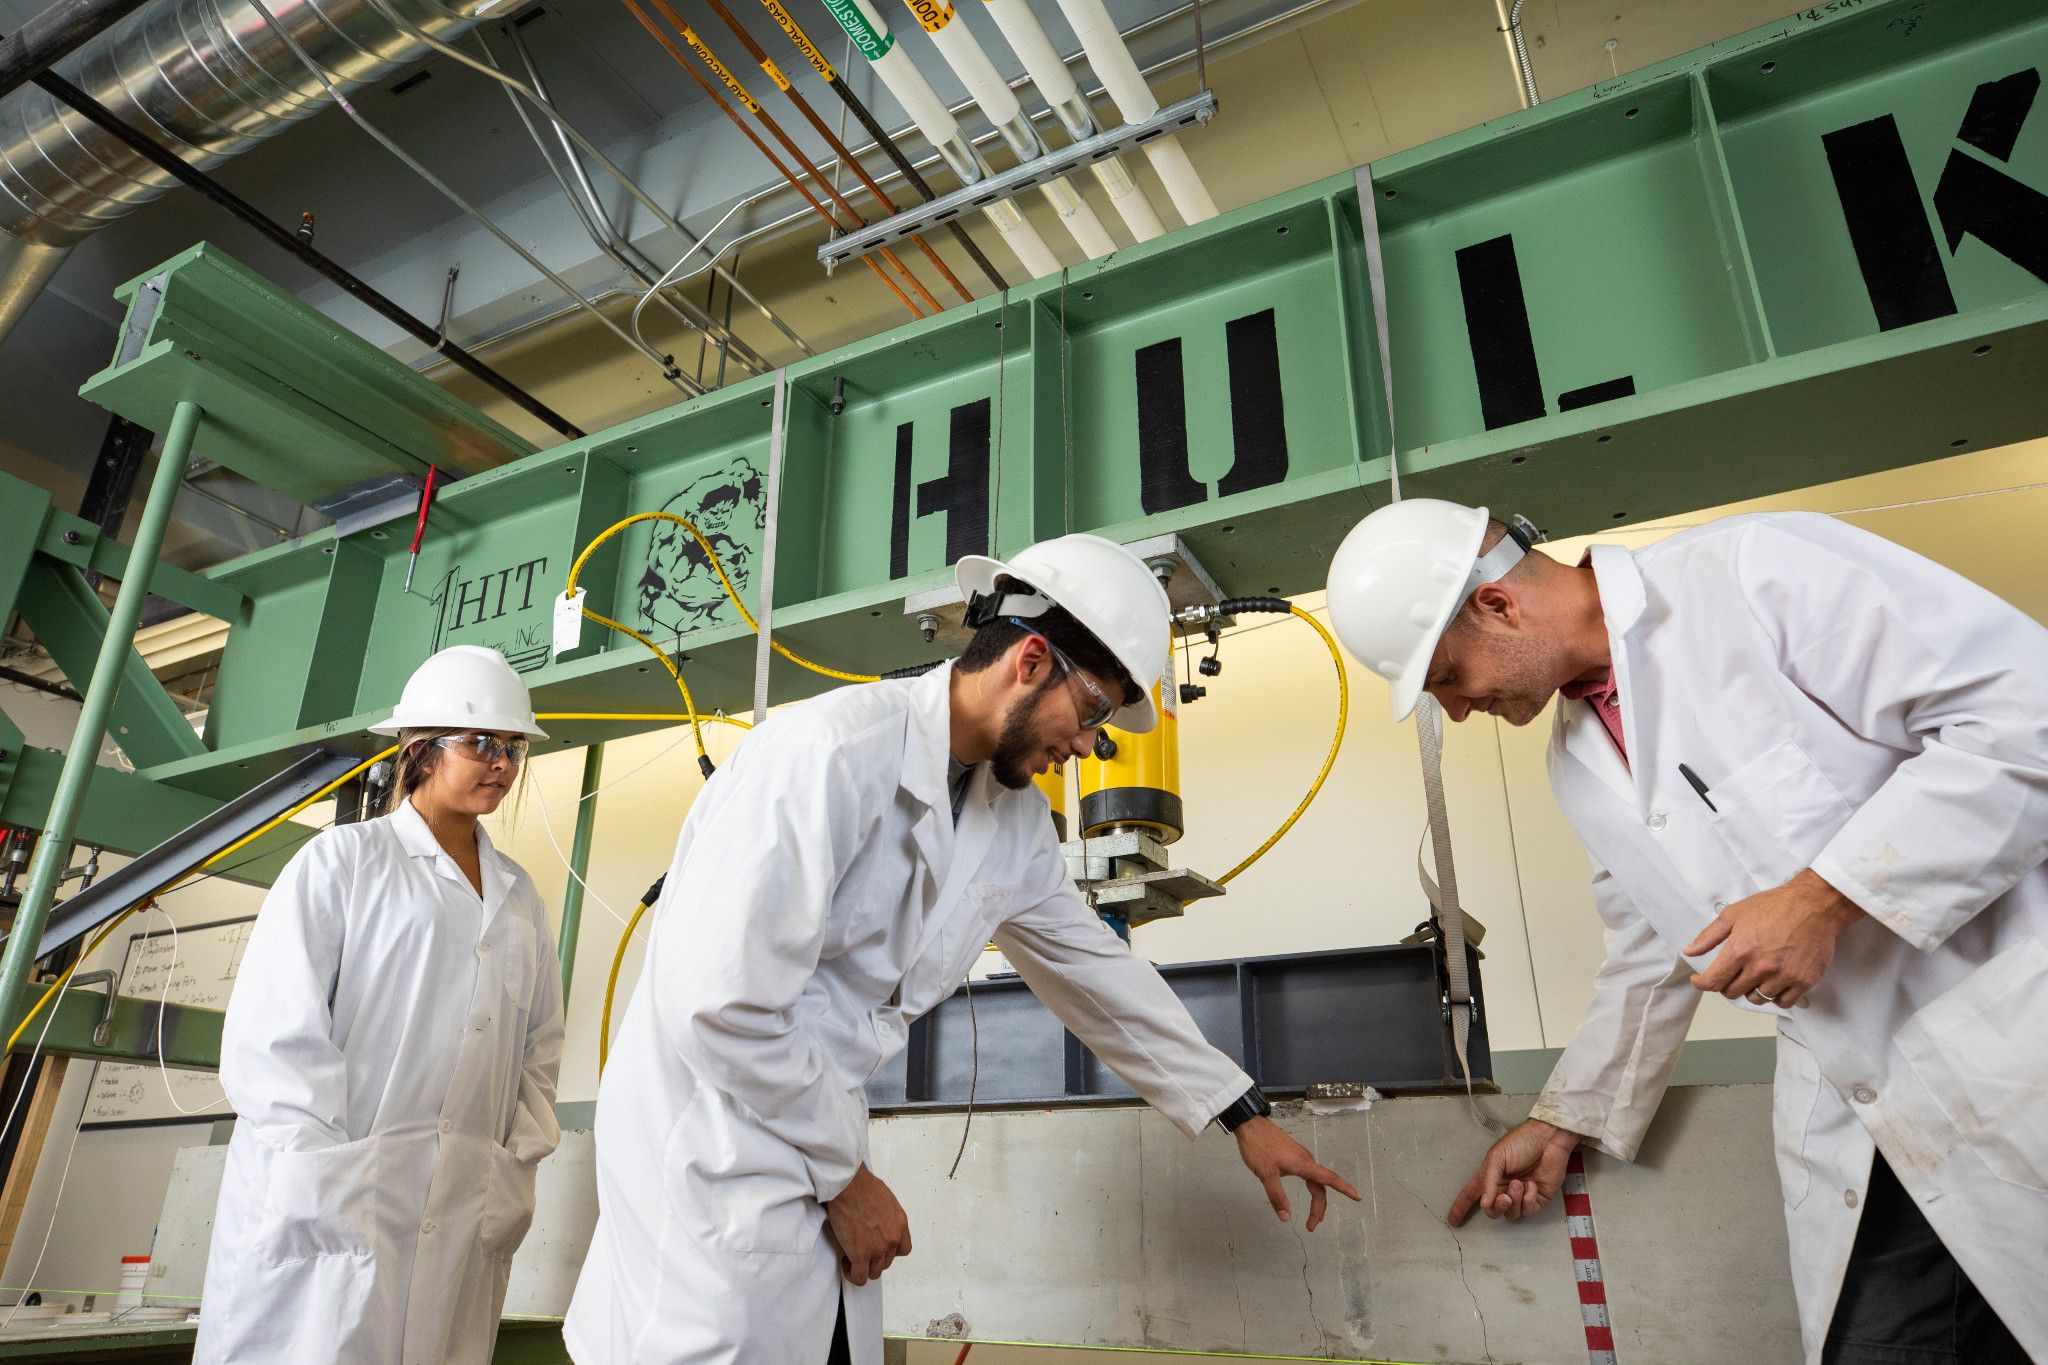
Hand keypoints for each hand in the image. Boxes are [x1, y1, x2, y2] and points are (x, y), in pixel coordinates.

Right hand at [823, 1164, 911, 1285]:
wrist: (850, 1185)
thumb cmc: (863, 1185)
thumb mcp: (886, 1199)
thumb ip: (886, 1216)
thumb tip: (876, 1222)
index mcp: (900, 1224)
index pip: (903, 1249)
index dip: (890, 1251)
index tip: (879, 1247)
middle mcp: (892, 1239)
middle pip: (887, 1261)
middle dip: (874, 1258)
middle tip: (860, 1248)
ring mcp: (878, 1249)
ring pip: (874, 1272)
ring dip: (863, 1267)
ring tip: (852, 1256)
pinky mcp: (861, 1255)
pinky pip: (859, 1277)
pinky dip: (852, 1274)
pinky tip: (846, 1263)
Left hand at [1233, 1116, 1361, 1231]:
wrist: (1250, 1124)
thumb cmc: (1259, 1147)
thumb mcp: (1266, 1174)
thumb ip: (1277, 1196)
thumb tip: (1286, 1218)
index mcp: (1304, 1165)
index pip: (1330, 1179)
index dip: (1345, 1189)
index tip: (1358, 1198)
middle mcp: (1306, 1161)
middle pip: (1320, 1187)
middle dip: (1319, 1208)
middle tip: (1311, 1226)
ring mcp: (1300, 1157)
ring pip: (1314, 1182)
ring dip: (1315, 1200)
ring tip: (1311, 1217)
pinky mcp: (1293, 1155)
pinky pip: (1308, 1175)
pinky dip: (1311, 1188)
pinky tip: (1306, 1192)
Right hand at [1447, 1118, 1578, 1224]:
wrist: (1547, 1140)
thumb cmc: (1520, 1144)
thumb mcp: (1497, 1158)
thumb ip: (1489, 1182)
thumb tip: (1485, 1204)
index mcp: (1489, 1177)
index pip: (1471, 1195)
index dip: (1460, 1207)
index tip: (1452, 1221)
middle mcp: (1503, 1189)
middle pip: (1493, 1211)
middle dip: (1496, 1208)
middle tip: (1504, 1197)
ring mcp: (1520, 1196)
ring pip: (1511, 1214)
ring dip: (1514, 1200)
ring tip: (1520, 1183)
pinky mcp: (1537, 1200)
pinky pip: (1528, 1210)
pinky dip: (1528, 1199)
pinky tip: (1532, 1185)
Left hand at [1685, 868, 1863, 1008]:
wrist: (1814, 904)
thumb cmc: (1775, 906)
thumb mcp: (1734, 914)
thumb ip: (1709, 936)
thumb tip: (1690, 950)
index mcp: (1740, 950)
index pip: (1713, 981)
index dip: (1702, 983)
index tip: (1700, 980)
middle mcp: (1761, 966)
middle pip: (1733, 992)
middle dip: (1727, 984)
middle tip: (1731, 973)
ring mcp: (1783, 976)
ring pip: (1757, 999)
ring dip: (1751, 991)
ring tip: (1754, 976)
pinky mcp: (1804, 981)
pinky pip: (1783, 1002)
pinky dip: (1775, 997)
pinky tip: (1773, 983)